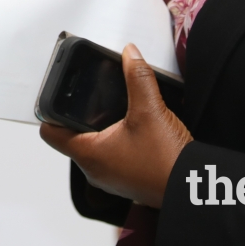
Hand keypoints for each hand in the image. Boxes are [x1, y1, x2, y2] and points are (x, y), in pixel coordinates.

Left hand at [39, 44, 191, 208]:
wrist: (194, 191)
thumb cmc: (168, 163)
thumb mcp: (151, 111)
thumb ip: (138, 78)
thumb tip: (130, 54)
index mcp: (89, 154)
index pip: (50, 132)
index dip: (50, 110)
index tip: (59, 92)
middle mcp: (94, 170)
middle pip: (70, 136)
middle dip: (78, 113)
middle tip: (88, 93)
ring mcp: (111, 177)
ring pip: (92, 146)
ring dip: (98, 126)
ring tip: (110, 105)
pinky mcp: (127, 179)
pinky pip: (111, 155)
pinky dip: (114, 138)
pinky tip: (130, 124)